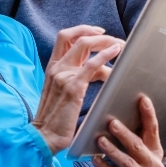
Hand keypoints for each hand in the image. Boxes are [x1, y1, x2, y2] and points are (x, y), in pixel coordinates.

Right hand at [35, 26, 123, 153]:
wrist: (45, 136)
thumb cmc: (56, 119)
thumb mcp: (63, 92)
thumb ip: (77, 77)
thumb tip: (101, 69)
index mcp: (52, 67)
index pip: (64, 37)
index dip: (82, 30)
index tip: (99, 33)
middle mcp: (56, 67)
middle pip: (76, 37)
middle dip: (98, 34)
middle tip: (115, 40)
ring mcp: (63, 75)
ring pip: (84, 45)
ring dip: (105, 42)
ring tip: (121, 46)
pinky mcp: (73, 87)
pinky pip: (91, 64)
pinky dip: (105, 54)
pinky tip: (116, 52)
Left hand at [93, 96, 163, 166]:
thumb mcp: (136, 156)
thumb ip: (131, 139)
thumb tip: (113, 117)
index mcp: (156, 151)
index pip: (153, 129)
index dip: (148, 114)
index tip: (142, 99)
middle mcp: (155, 165)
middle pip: (138, 147)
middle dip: (124, 134)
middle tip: (111, 122)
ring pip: (127, 163)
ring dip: (112, 151)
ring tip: (100, 141)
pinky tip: (95, 161)